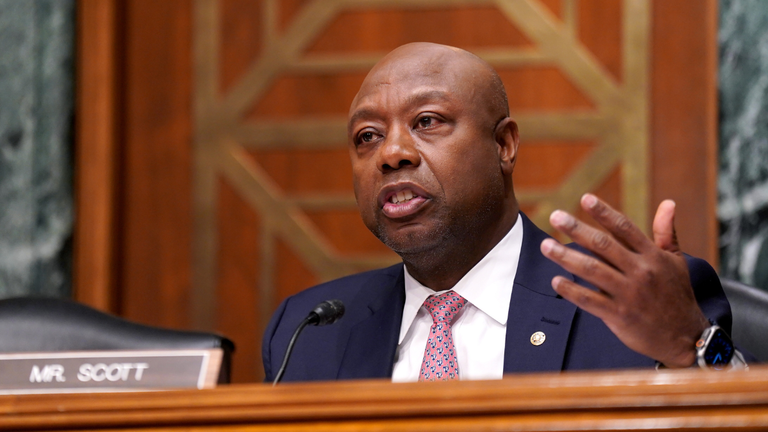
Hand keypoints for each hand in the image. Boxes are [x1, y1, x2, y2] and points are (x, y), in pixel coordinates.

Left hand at [540, 194, 709, 367]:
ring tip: (545, 245)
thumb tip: (668, 203)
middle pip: (603, 245)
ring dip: (566, 257)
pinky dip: (571, 290)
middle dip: (577, 229)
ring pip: (592, 271)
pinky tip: (555, 281)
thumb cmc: (677, 294)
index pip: (625, 228)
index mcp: (652, 256)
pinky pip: (590, 301)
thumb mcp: (676, 261)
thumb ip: (666, 232)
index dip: (604, 212)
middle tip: (555, 216)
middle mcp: (640, 271)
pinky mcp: (619, 315)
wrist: (685, 337)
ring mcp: (629, 294)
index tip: (585, 198)